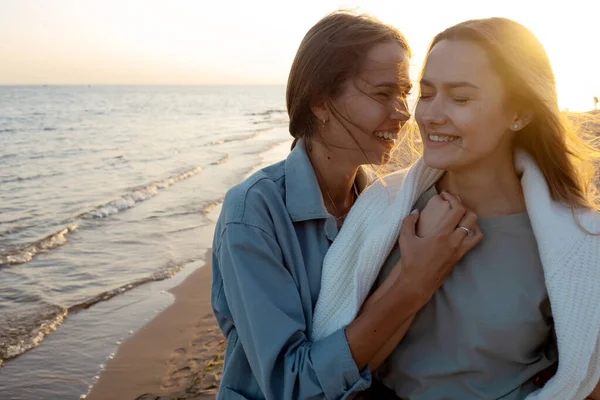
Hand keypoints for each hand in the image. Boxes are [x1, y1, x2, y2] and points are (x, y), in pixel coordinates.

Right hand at [396, 192, 482, 306]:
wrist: (419, 282)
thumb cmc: (411, 261)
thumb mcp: (405, 239)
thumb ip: (409, 222)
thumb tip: (416, 211)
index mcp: (442, 234)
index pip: (457, 210)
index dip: (453, 199)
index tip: (445, 195)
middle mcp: (454, 240)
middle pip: (470, 217)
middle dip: (463, 207)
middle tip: (452, 205)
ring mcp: (460, 249)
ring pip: (476, 229)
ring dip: (470, 220)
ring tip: (460, 217)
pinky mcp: (461, 256)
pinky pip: (474, 241)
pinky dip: (473, 233)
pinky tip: (464, 231)